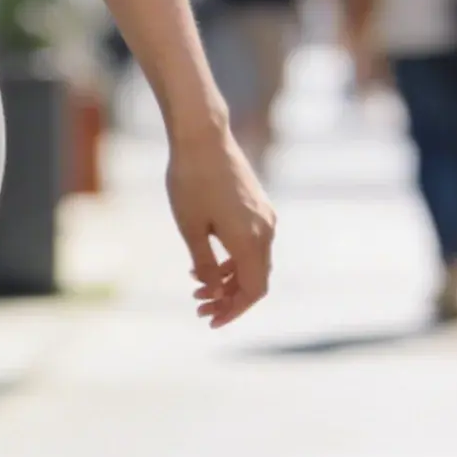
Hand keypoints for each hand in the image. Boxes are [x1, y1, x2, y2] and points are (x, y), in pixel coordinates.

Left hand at [166, 123, 274, 328]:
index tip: (210, 320)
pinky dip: (233, 259)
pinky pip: (252, 243)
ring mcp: (264, 216)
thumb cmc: (190, 181)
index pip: (253, 290)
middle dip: (229, 298)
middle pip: (255, 279)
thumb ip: (204, 264)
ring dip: (229, 279)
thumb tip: (213, 292)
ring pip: (254, 261)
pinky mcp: (258, 206)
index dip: (234, 310)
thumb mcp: (191, 228)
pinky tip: (206, 262)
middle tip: (199, 308)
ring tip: (197, 287)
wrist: (202, 137)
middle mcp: (266, 230)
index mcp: (251, 240)